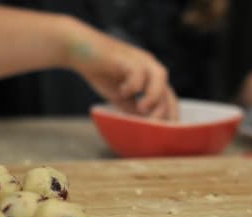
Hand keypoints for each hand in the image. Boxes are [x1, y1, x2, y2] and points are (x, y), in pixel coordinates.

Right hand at [63, 20, 178, 120]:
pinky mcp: (128, 57)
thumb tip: (142, 124)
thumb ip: (132, 107)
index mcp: (150, 77)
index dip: (170, 115)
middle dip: (163, 111)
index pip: (168, 98)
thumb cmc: (101, 71)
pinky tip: (121, 92)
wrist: (81, 50)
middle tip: (153, 126)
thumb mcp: (120, 95)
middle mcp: (150, 66)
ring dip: (153, 96)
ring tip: (141, 109)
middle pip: (167, 91)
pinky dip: (132, 86)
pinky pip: (138, 73)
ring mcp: (140, 60)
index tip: (167, 132)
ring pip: (160, 77)